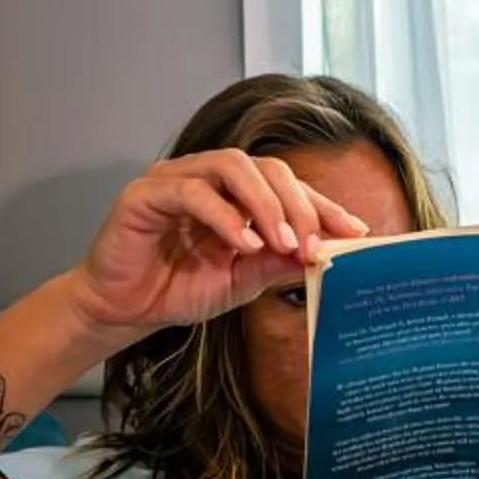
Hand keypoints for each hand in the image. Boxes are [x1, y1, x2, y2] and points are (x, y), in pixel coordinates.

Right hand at [72, 151, 370, 335]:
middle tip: (315, 243)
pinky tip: (244, 244)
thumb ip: (279, 262)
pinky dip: (225, 216)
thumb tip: (326, 252)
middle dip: (298, 205)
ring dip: (266, 205)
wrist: (125, 311)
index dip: (322, 205)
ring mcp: (174, 179)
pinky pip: (192, 192)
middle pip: (266, 168)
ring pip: (232, 167)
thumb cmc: (177, 288)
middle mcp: (206, 176)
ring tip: (284, 242)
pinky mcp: (144, 194)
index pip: (286, 185)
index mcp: (233, 192)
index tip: (354, 231)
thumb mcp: (243, 280)